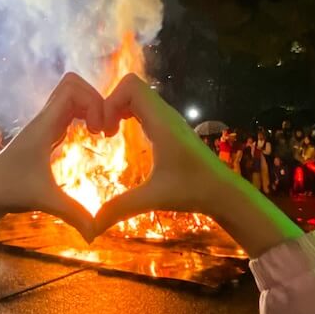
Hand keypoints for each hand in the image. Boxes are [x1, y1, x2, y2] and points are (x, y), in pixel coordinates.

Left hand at [0, 73, 103, 274]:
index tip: (99, 130)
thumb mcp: (45, 201)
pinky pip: (69, 112)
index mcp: (43, 125)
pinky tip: (92, 138)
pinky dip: (85, 117)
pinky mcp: (45, 135)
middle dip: (97, 100)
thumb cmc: (9, 191)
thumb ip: (72, 214)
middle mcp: (43, 120)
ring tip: (102, 133)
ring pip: (71, 98)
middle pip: (74, 86)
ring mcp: (43, 126)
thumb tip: (95, 235)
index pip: (71, 88)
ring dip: (92, 108)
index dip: (94, 101)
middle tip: (105, 129)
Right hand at [92, 75, 299, 256]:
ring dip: (119, 109)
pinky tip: (124, 137)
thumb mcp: (152, 198)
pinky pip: (144, 109)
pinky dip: (129, 115)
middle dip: (110, 104)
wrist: (223, 192)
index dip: (110, 101)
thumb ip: (120, 209)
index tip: (103, 130)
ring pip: (138, 97)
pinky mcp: (171, 128)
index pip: (131, 86)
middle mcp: (165, 115)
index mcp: (161, 122)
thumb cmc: (192, 191)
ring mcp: (169, 120)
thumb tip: (91, 227)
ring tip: (109, 134)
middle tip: (102, 132)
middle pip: (131, 88)